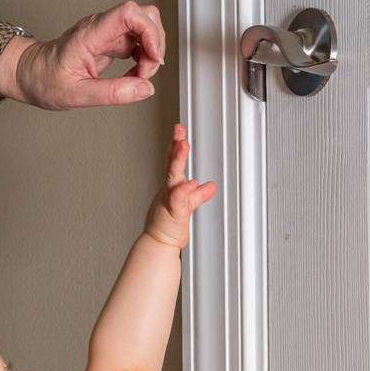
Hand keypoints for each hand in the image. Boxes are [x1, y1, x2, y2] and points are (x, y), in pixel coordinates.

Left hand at [0, 2, 165, 108]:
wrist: (29, 73)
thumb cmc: (45, 80)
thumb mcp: (78, 94)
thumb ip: (113, 93)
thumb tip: (145, 89)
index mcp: (91, 33)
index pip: (130, 13)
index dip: (149, 32)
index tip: (152, 59)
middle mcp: (101, 27)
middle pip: (144, 15)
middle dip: (154, 44)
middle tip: (145, 73)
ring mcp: (106, 32)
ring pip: (143, 27)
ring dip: (149, 53)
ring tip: (138, 77)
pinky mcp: (108, 41)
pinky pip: (136, 42)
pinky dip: (142, 58)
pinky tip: (133, 75)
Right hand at [144, 125, 217, 249]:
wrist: (159, 242)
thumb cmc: (168, 223)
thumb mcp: (187, 205)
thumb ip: (199, 194)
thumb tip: (210, 185)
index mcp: (172, 185)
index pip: (173, 160)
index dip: (176, 143)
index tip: (179, 128)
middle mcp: (169, 189)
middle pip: (172, 163)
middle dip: (176, 145)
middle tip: (179, 129)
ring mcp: (170, 199)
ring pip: (173, 176)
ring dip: (178, 160)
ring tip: (183, 145)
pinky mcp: (174, 212)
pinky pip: (179, 199)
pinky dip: (184, 190)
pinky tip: (191, 182)